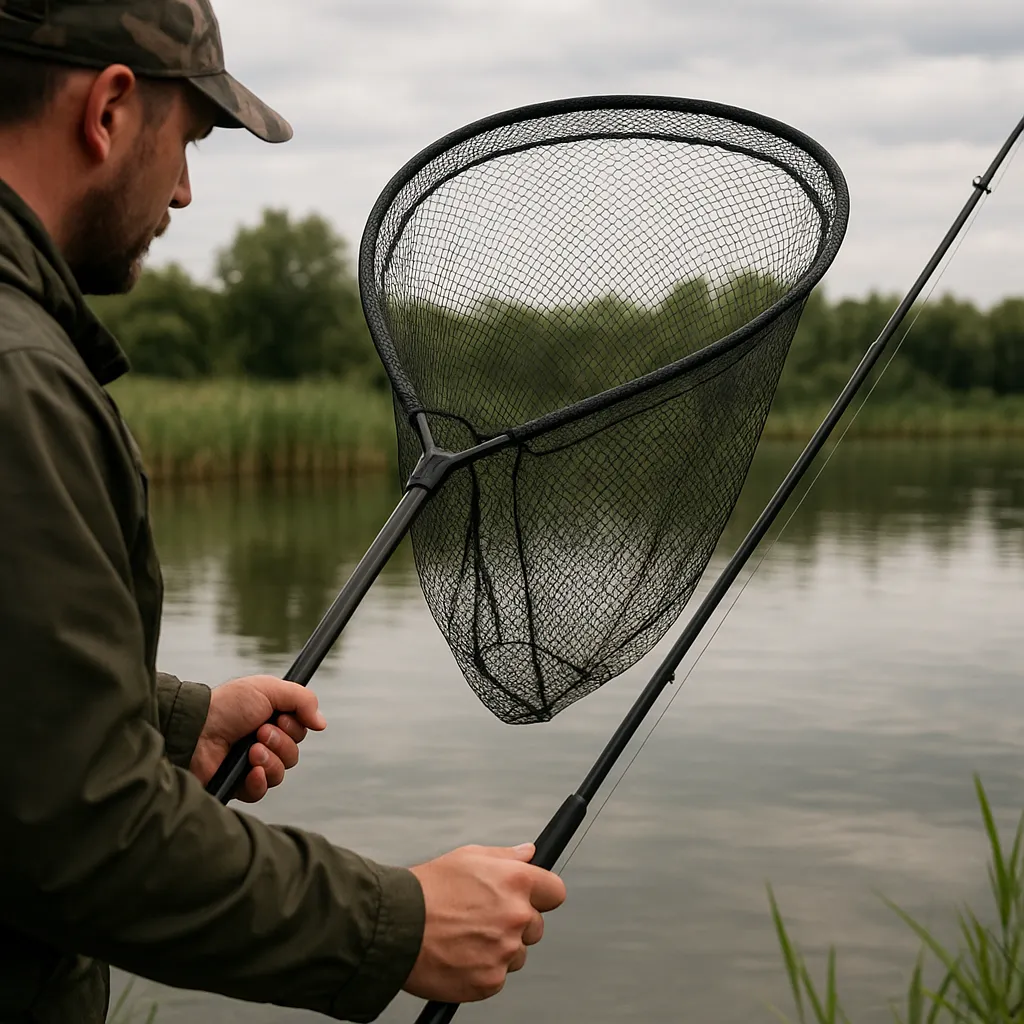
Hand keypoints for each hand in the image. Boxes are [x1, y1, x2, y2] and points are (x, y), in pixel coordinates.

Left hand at [189, 675, 326, 802]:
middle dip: (281, 742)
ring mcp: (251, 765)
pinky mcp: (238, 784)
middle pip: (294, 753)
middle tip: (260, 732)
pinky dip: (260, 781)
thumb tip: (322, 724)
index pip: (300, 731)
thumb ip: (302, 699)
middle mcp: (263, 742)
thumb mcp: (268, 689)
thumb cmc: (227, 706)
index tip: (281, 716)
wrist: (195, 729)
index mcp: (271, 719)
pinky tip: (252, 771)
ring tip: (251, 749)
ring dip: (270, 759)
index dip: (295, 726)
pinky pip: (263, 791)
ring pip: (281, 772)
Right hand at [404, 843, 566, 1003]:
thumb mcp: (468, 857)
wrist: (396, 927)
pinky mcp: (490, 980)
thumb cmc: (428, 889)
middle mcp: (516, 916)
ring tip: (466, 936)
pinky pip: (498, 976)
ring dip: (500, 948)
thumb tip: (529, 853)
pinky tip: (460, 954)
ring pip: (517, 953)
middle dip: (517, 923)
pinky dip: (483, 969)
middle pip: (536, 926)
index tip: (532, 898)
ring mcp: (505, 951)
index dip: (542, 895)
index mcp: (515, 881)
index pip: (555, 892)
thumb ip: (506, 856)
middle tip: (483, 918)